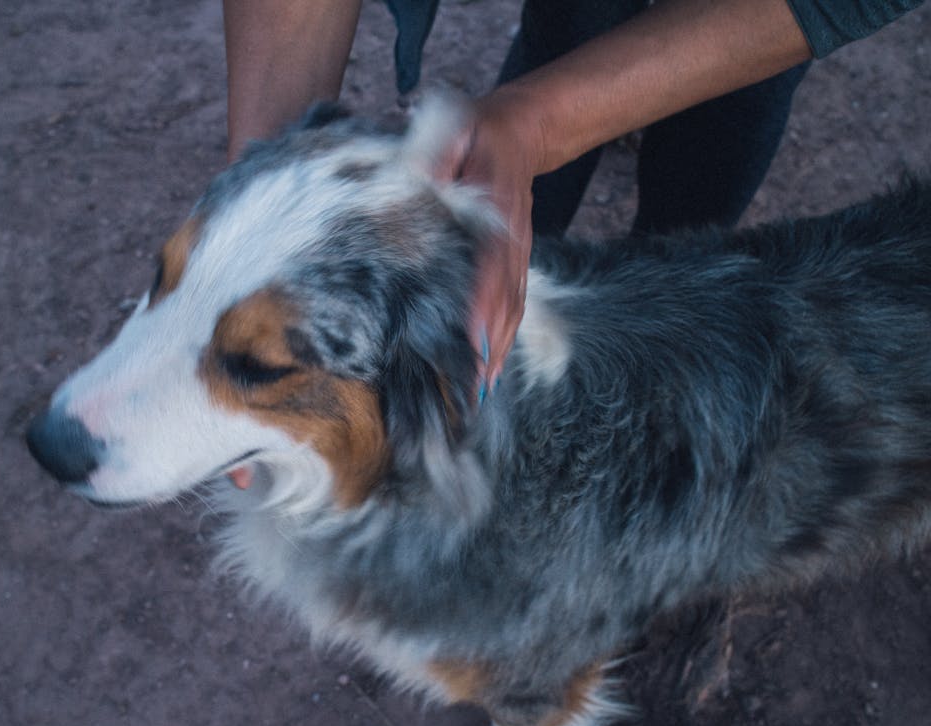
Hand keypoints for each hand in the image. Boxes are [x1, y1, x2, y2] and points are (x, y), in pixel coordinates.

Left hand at [435, 90, 539, 397]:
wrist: (519, 128)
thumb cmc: (475, 131)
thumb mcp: (453, 130)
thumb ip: (435, 157)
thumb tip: (412, 181)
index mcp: (498, 210)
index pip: (493, 263)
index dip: (484, 301)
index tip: (471, 336)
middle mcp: (514, 240)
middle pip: (507, 300)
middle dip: (492, 346)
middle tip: (474, 388)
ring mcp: (518, 253)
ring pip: (513, 309)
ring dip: (499, 352)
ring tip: (482, 392)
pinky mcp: (515, 262)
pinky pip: (512, 305)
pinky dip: (503, 339)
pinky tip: (490, 368)